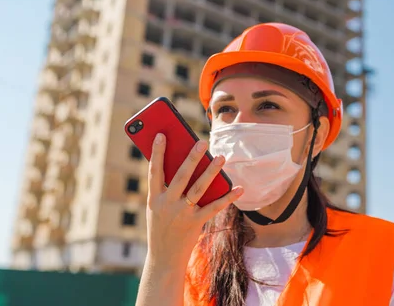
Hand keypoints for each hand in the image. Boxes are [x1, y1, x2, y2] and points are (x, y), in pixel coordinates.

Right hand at [145, 133, 242, 268]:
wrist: (163, 258)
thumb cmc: (161, 227)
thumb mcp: (157, 208)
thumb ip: (168, 189)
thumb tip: (187, 164)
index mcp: (153, 199)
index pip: (154, 171)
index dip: (157, 153)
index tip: (161, 134)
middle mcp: (167, 204)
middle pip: (180, 176)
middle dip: (191, 158)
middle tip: (202, 141)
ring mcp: (181, 214)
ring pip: (199, 189)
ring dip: (211, 172)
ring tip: (221, 157)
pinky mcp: (195, 223)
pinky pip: (214, 207)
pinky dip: (228, 197)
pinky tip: (239, 188)